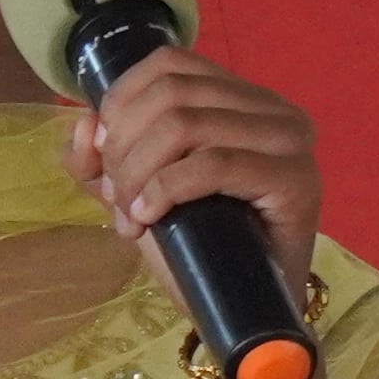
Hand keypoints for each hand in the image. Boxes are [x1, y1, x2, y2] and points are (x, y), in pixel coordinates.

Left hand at [69, 45, 319, 295]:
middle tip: (116, 199)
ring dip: (138, 172)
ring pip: (185, 124)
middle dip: (124, 146)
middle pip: (171, 93)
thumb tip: (82, 123)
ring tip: (131, 217)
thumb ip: (101, 159)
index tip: (102, 158)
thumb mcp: (136, 194)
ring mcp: (290, 143)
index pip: (169, 64)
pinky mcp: (296, 181)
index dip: (120, 102)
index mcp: (242, 98)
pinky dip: (165, 188)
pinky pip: (212, 164)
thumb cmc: (199, 252)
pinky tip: (148, 216)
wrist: (245, 315)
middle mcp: (275, 109)